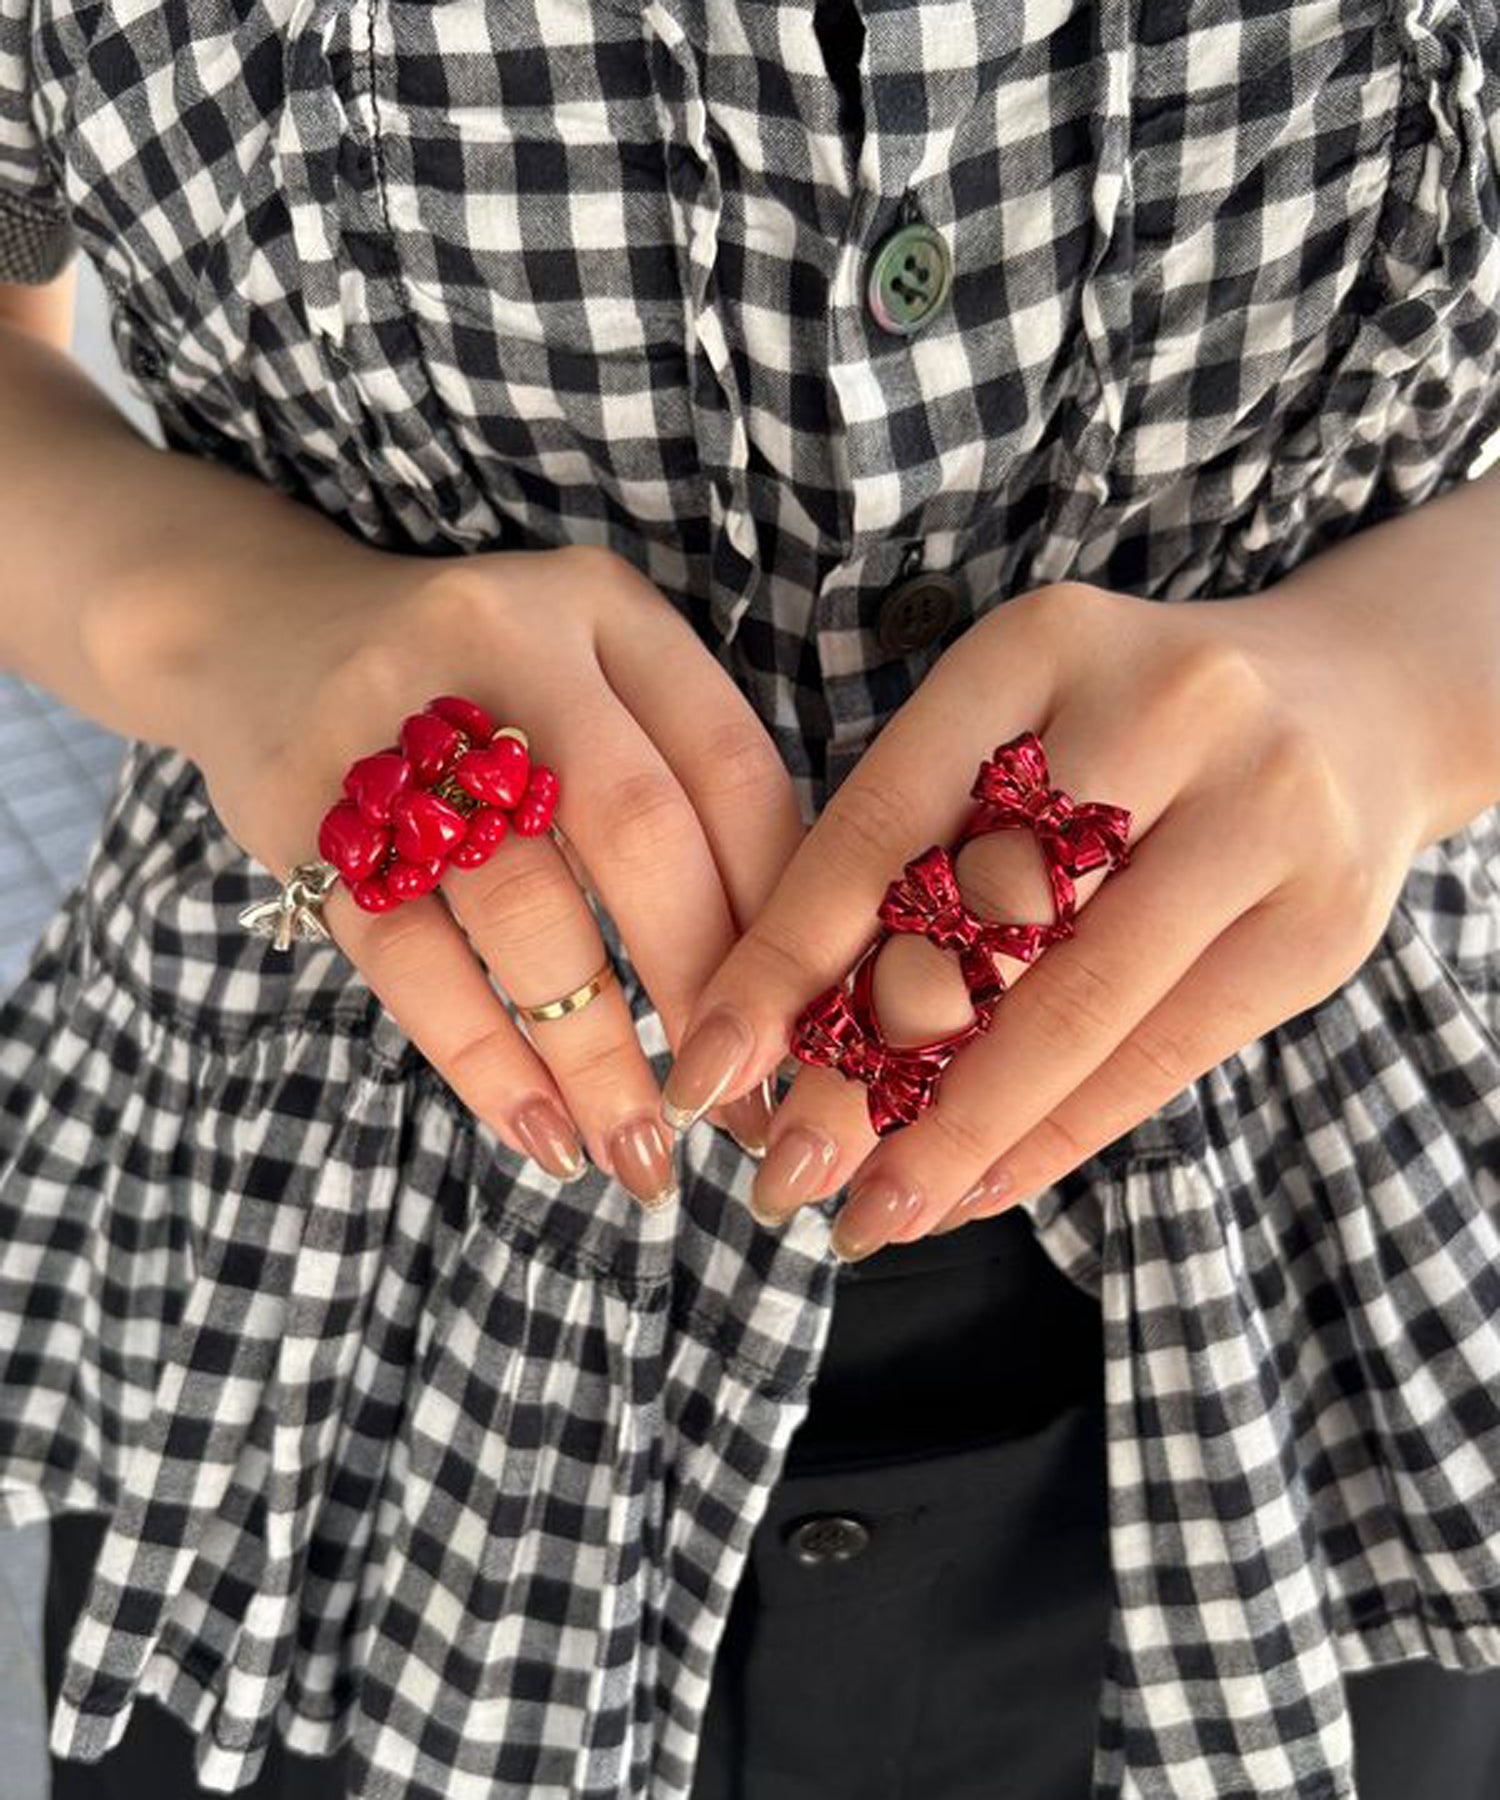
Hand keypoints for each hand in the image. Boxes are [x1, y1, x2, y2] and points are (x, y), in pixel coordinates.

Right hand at [161, 543, 803, 1206]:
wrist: (254, 628)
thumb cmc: (476, 689)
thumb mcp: (587, 678)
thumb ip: (674, 780)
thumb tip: (764, 982)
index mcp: (607, 610)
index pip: (730, 767)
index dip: (776, 910)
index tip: (799, 1024)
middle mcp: (512, 642)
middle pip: (636, 832)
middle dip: (699, 989)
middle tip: (733, 1106)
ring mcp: (398, 719)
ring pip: (524, 908)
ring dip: (596, 1053)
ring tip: (640, 1152)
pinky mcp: (310, 808)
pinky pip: (411, 958)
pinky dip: (485, 1060)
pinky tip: (541, 1132)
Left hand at [660, 577, 1435, 1258]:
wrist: (1364, 704)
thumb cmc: (1133, 728)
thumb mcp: (1017, 724)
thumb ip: (916, 840)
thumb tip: (779, 1024)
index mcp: (1042, 645)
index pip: (882, 821)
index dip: (785, 956)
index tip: (709, 1062)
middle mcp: (1164, 710)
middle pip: (983, 923)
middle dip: (868, 1067)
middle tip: (785, 1168)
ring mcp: (1260, 816)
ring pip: (1075, 1008)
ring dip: (957, 1131)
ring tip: (871, 1213)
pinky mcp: (1320, 926)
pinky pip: (1161, 1057)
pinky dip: (1058, 1136)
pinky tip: (976, 1190)